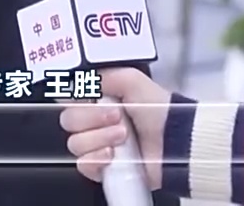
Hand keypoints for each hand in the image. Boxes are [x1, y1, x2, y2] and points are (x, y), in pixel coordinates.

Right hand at [58, 67, 169, 188]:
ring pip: (75, 143)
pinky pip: (83, 165)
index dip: (77, 99)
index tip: (94, 97)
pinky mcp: (103, 168)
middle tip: (118, 117)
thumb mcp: (131, 80)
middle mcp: (96, 122)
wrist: (175, 142)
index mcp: (99, 99)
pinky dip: (97, 159)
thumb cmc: (160, 111)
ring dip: (100, 139)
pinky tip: (114, 156)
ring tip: (123, 138)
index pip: (68, 98)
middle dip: (92, 118)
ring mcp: (98, 146)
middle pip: (68, 120)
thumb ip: (102, 75)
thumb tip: (80, 79)